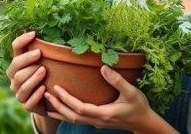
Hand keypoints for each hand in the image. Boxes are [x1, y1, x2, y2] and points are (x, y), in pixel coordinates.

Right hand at [5, 31, 47, 115]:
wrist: (50, 102)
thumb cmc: (48, 77)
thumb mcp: (47, 62)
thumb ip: (47, 50)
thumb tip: (55, 28)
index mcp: (18, 63)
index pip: (15, 48)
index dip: (22, 40)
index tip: (33, 33)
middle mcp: (15, 77)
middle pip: (15, 67)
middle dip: (26, 59)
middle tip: (39, 54)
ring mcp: (19, 92)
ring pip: (21, 83)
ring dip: (32, 76)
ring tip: (44, 70)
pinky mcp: (26, 105)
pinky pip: (28, 101)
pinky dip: (36, 94)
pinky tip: (44, 89)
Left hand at [45, 65, 175, 132]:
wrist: (144, 122)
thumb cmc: (139, 106)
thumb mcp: (131, 92)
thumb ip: (118, 80)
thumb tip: (103, 67)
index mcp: (103, 114)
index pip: (79, 108)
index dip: (66, 99)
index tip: (56, 88)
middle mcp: (97, 121)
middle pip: (72, 116)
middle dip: (58, 106)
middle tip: (45, 93)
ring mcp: (97, 123)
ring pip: (74, 120)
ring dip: (60, 111)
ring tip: (48, 101)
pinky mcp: (97, 121)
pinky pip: (78, 119)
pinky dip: (67, 114)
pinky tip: (60, 109)